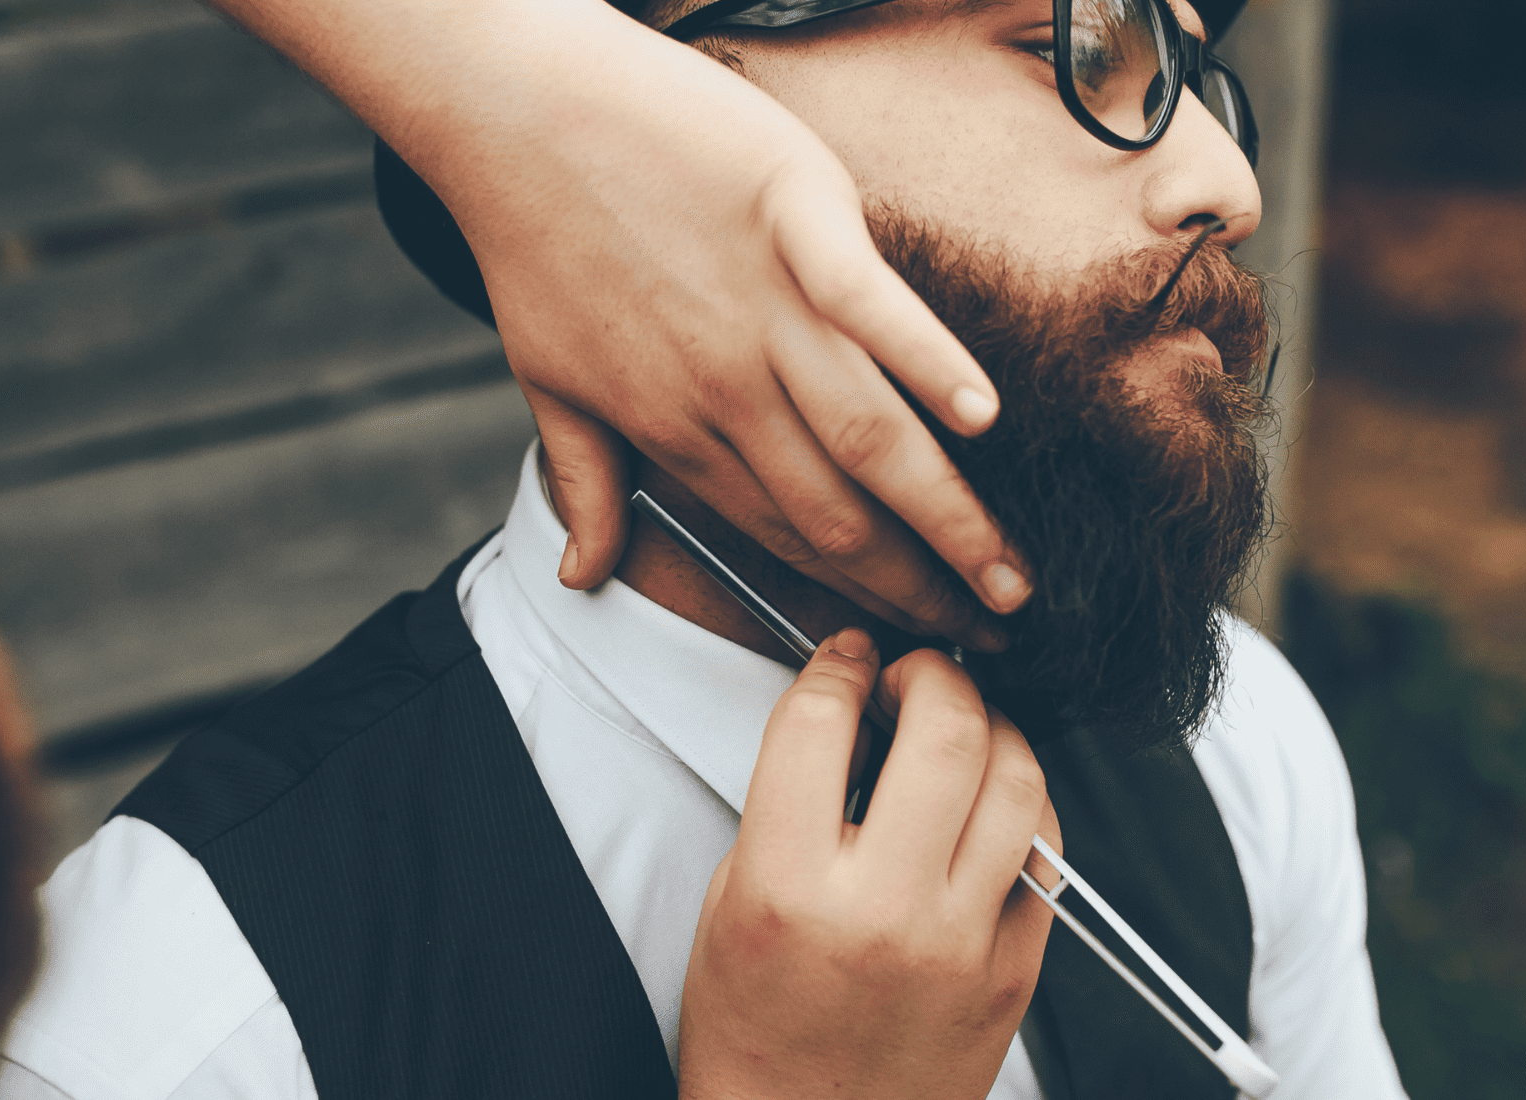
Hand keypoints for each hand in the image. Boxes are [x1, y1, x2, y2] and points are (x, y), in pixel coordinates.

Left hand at [205, 0, 1033, 649]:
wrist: (517, 113)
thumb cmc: (535, 239)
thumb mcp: (544, 381)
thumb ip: (584, 483)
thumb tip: (581, 574)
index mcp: (675, 431)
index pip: (786, 542)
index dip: (861, 603)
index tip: (919, 643)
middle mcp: (725, 389)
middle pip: (842, 512)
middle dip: (924, 587)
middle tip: (995, 635)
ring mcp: (762, 307)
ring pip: (869, 436)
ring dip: (947, 514)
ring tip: (1008, 575)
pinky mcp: (792, 218)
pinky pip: (869, 306)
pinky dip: (925, 360)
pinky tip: (980, 416)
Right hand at [678, 630, 1060, 1099]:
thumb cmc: (757, 1032)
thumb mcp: (729, 905)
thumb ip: (788, 805)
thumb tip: (851, 712)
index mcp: (789, 890)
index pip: (819, 724)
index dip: (835, 665)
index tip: (845, 658)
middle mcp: (885, 911)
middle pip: (944, 731)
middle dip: (930, 674)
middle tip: (912, 677)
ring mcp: (963, 942)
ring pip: (1018, 778)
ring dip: (992, 728)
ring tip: (960, 729)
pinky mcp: (1016, 970)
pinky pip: (1048, 850)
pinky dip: (1024, 803)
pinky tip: (991, 799)